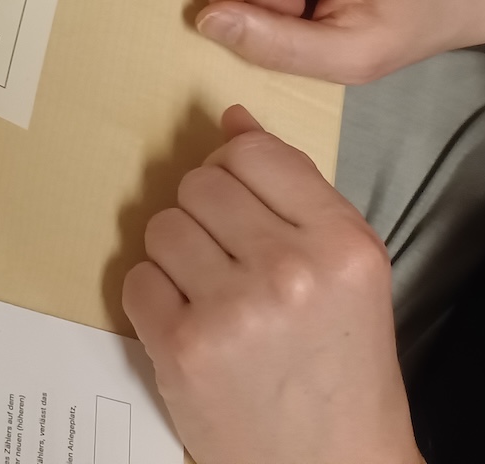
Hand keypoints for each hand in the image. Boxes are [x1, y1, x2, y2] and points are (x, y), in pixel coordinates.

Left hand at [123, 107, 419, 463]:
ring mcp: (233, 309)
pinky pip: (135, 279)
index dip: (236, 173)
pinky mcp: (184, 347)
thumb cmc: (341, 367)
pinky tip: (191, 327)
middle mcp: (290, 270)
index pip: (252, 152)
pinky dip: (154, 301)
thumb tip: (234, 118)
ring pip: (161, 227)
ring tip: (214, 298)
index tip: (243, 206)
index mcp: (343, 244)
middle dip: (205, 217)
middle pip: (199, 184)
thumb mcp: (349, 273)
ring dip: (176, 258)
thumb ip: (295, 190)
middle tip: (231, 264)